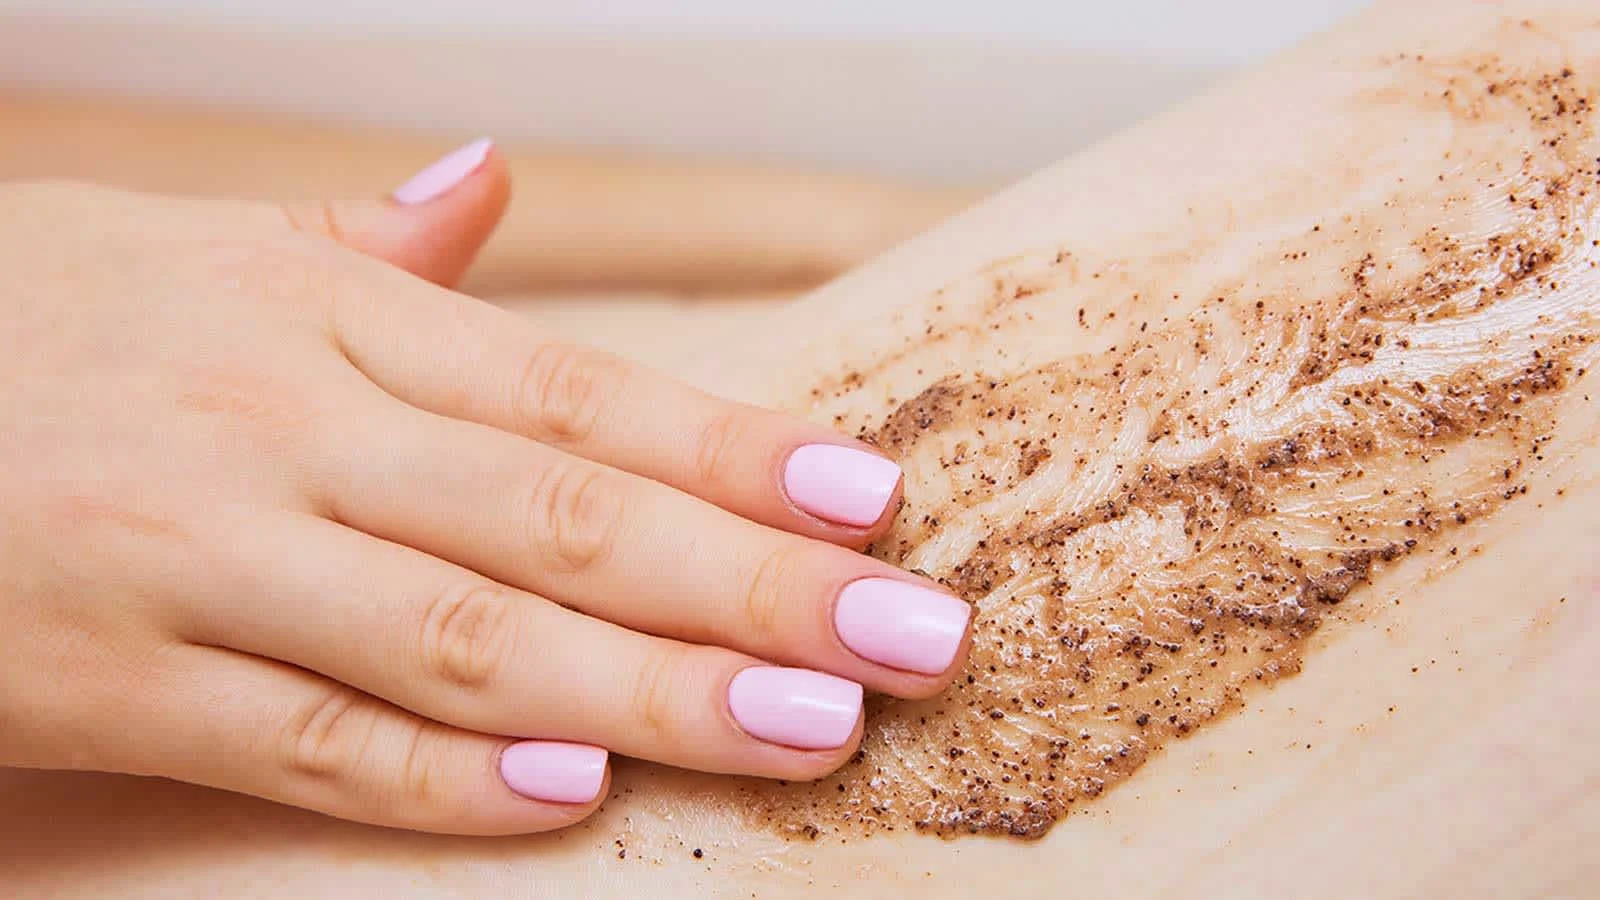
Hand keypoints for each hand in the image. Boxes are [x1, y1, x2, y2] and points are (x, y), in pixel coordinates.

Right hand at [0, 142, 970, 834]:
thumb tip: (489, 186)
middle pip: (562, 515)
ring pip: (463, 634)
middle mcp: (277, 425)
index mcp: (318, 317)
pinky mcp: (109, 681)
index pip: (578, 392)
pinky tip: (572, 789)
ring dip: (651, 688)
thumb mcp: (193, 250)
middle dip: (755, 582)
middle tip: (914, 638)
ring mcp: (194, 555)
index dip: (739, 451)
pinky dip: (441, 773)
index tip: (875, 502)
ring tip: (808, 725)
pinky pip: (303, 739)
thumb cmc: (30, 324)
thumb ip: (363, 251)